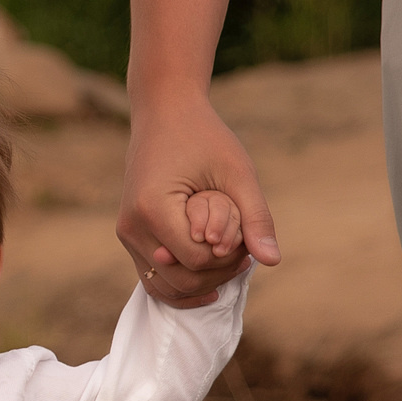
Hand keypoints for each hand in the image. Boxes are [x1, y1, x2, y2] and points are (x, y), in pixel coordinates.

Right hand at [118, 92, 279, 306]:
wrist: (164, 115)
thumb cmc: (204, 137)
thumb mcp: (237, 172)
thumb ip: (255, 217)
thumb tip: (274, 261)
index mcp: (153, 209)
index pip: (197, 259)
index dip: (228, 256)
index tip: (246, 237)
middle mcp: (132, 227)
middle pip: (180, 278)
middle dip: (217, 273)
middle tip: (244, 256)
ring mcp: (127, 235)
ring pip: (164, 285)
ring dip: (200, 283)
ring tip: (230, 265)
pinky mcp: (130, 237)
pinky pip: (153, 277)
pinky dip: (181, 284)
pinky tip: (210, 280)